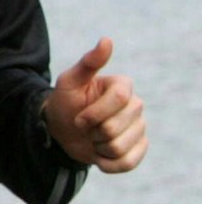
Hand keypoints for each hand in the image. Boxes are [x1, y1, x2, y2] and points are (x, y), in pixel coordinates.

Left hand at [44, 38, 146, 172]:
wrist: (63, 130)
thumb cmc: (65, 103)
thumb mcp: (69, 82)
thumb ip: (88, 63)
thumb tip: (106, 40)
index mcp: (123, 86)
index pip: (120, 99)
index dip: (94, 112)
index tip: (78, 118)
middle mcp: (136, 106)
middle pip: (116, 127)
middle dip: (92, 131)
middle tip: (84, 127)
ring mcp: (140, 128)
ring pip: (119, 148)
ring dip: (97, 148)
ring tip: (92, 139)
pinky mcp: (139, 148)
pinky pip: (127, 163)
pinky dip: (107, 164)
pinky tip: (99, 155)